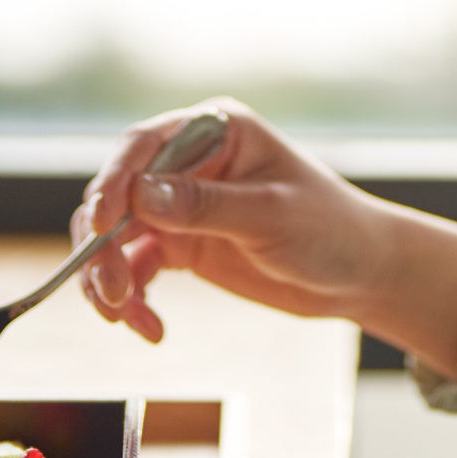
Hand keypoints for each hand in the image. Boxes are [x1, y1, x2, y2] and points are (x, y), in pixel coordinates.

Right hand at [77, 100, 456, 371]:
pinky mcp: (181, 245)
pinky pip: (135, 267)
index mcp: (214, 131)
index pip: (142, 146)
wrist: (359, 273)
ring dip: (108, 277)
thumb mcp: (270, 215)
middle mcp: (189, 162)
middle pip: (117, 194)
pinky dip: (131, 298)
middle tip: (113, 292)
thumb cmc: (330, 228)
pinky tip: (149, 327)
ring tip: (125, 316)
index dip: (112, 183)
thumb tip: (141, 195)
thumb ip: (206, 205)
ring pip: (115, 235)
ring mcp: (180, 206)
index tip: (98, 224)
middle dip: (104, 245)